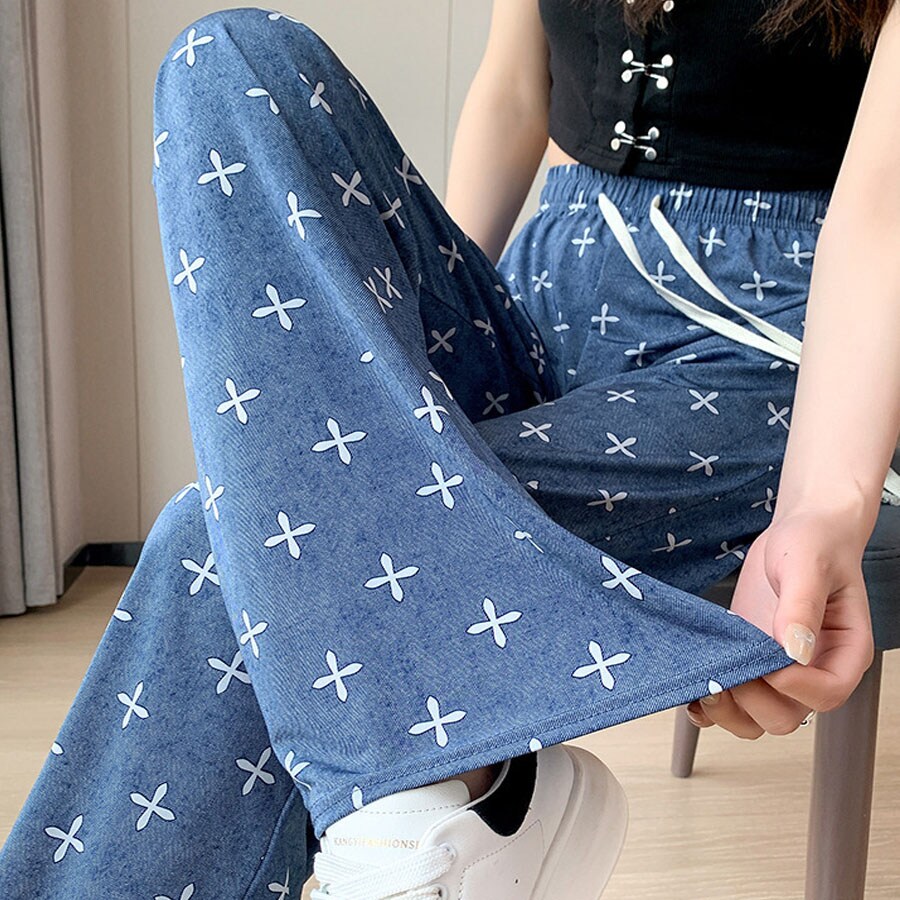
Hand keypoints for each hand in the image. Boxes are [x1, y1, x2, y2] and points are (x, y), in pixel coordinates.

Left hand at [686, 505, 874, 737]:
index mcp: (844, 651)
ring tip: (705, 684)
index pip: (827, 693)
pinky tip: (693, 689)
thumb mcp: (807, 564)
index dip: (795, 687)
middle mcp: (813, 670)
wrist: (797, 535)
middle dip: (752, 700)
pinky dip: (711, 706)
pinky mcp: (751, 663)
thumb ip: (801, 605)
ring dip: (727, 711)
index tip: (767, 661)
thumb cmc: (815, 543)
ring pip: (757, 719)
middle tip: (727, 669)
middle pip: (787, 716)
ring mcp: (779, 671)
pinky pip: (734, 703)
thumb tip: (794, 649)